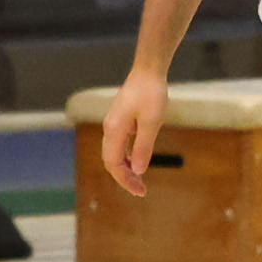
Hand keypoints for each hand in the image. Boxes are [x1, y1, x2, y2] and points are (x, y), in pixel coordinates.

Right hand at [99, 68, 166, 190]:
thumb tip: (137, 171)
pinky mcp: (121, 120)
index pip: (113, 164)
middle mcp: (110, 128)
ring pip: (114, 153)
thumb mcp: (151, 123)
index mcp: (114, 130)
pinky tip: (136, 161)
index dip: (125, 180)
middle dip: (124, 178)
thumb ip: (143, 147)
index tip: (140, 191)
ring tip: (139, 181)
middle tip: (141, 190)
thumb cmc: (151, 94)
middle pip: (110, 161)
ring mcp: (114, 123)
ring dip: (125, 168)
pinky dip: (126, 156)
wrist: (148, 70)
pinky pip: (119, 144)